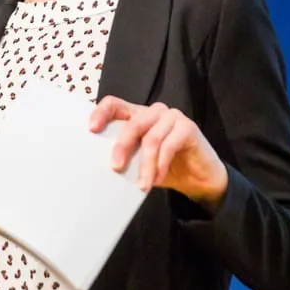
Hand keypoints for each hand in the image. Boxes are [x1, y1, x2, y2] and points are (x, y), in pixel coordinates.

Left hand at [90, 96, 228, 209]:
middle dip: (122, 147)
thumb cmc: (164, 167)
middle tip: (116, 168)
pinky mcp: (188, 127)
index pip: (114, 105)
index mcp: (136, 116)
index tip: (92, 129)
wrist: (197, 179)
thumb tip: (98, 166)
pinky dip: (160, 165)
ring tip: (142, 184)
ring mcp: (172, 117)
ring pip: (151, 138)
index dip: (101, 113)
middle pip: (132, 123)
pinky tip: (157, 179)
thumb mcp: (138, 162)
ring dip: (145, 165)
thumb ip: (123, 157)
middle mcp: (153, 112)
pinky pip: (169, 145)